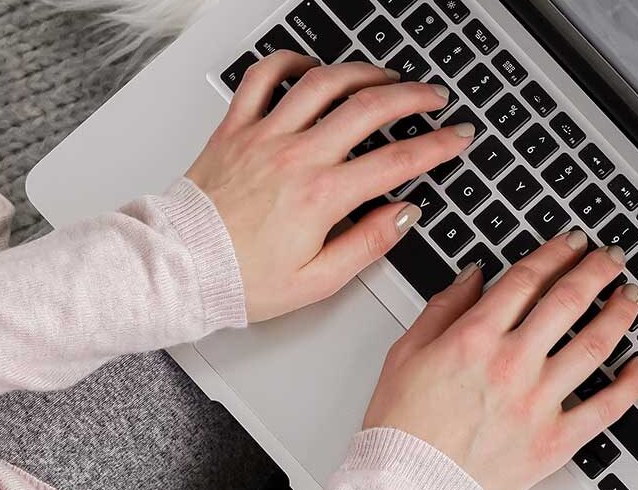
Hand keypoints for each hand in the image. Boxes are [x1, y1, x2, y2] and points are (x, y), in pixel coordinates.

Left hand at [186, 50, 471, 321]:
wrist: (180, 268)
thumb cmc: (242, 278)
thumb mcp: (318, 280)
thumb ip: (368, 243)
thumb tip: (404, 214)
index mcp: (322, 197)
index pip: (396, 161)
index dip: (437, 146)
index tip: (457, 137)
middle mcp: (296, 157)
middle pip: (368, 108)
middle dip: (412, 98)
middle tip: (433, 98)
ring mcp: (264, 136)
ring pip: (323, 83)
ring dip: (362, 73)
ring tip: (386, 77)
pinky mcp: (235, 128)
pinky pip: (262, 77)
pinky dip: (290, 62)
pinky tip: (311, 68)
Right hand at [363, 231, 637, 489]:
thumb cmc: (402, 429)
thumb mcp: (406, 353)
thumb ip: (443, 308)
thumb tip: (474, 275)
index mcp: (475, 338)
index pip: (528, 279)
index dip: (556, 253)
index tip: (573, 243)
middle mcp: (512, 364)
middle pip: (569, 301)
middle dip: (596, 270)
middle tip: (611, 258)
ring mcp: (538, 402)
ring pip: (595, 344)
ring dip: (619, 313)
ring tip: (629, 296)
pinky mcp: (555, 441)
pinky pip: (606, 407)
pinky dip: (631, 384)